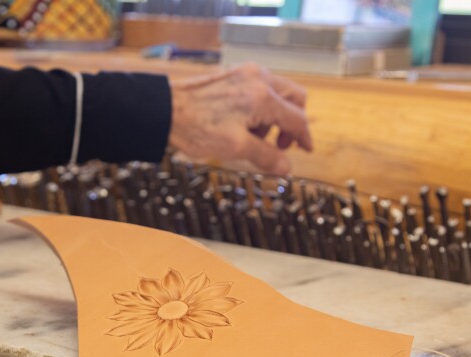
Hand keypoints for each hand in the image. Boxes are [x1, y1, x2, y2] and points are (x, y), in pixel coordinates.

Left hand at [168, 63, 312, 174]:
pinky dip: (261, 107)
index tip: (305, 150)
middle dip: (292, 124)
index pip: (297, 118)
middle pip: (295, 99)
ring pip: (279, 93)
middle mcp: (259, 78)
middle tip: (279, 145)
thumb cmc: (196, 128)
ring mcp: (246, 73)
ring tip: (254, 138)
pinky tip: (244, 125)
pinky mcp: (234, 75)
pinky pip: (261, 89)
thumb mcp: (235, 147)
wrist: (164, 110)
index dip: (304, 138)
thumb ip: (265, 157)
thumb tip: (286, 168)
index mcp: (263, 97)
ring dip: (276, 117)